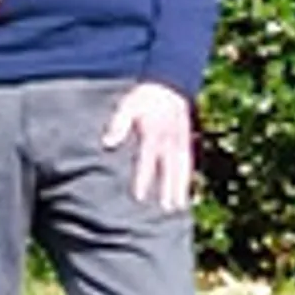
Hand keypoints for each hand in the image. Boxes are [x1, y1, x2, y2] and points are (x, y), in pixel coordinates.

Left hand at [101, 81, 194, 210]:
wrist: (169, 85)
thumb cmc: (144, 97)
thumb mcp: (127, 105)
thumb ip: (118, 124)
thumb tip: (107, 143)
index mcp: (153, 134)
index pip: (147, 161)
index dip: (143, 179)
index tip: (139, 197)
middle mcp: (169, 141)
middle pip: (169, 169)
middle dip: (168, 190)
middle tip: (167, 209)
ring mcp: (179, 142)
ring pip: (181, 169)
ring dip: (181, 188)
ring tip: (179, 206)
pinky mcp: (185, 142)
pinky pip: (188, 163)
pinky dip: (188, 178)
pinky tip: (186, 190)